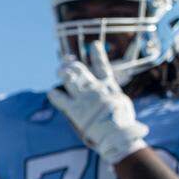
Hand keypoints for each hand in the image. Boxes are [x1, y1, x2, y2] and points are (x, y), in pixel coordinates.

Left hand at [47, 44, 147, 164]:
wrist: (117, 134)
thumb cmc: (125, 125)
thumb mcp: (125, 108)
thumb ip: (118, 102)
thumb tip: (124, 107)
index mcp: (109, 87)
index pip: (103, 67)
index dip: (98, 55)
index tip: (94, 44)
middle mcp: (94, 88)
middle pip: (80, 70)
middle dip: (72, 66)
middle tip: (65, 67)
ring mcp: (83, 97)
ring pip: (68, 78)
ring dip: (62, 73)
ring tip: (59, 72)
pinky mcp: (73, 108)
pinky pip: (58, 97)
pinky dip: (54, 93)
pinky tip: (53, 93)